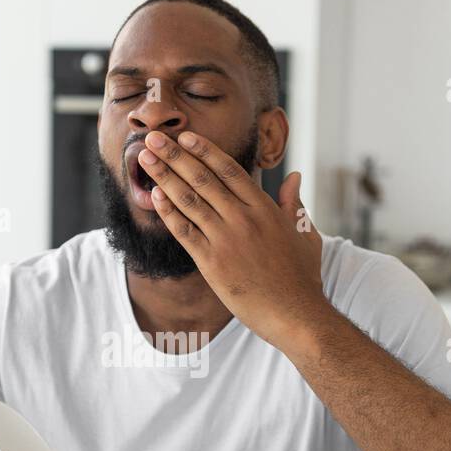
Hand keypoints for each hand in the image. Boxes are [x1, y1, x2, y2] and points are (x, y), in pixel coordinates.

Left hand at [139, 129, 328, 347]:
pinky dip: (168, 212)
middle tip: (152, 137)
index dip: (204, 150)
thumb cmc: (303, 278)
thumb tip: (295, 177)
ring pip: (189, 200)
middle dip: (174, 155)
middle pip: (202, 178)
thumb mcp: (306, 234)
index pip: (229, 170)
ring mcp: (226, 239)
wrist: (295, 314)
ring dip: (164, 176)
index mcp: (265, 208)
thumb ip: (295, 204)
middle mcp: (243, 218)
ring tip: (145, 159)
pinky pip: (184, 231)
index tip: (185, 136)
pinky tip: (154, 195)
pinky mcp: (212, 263)